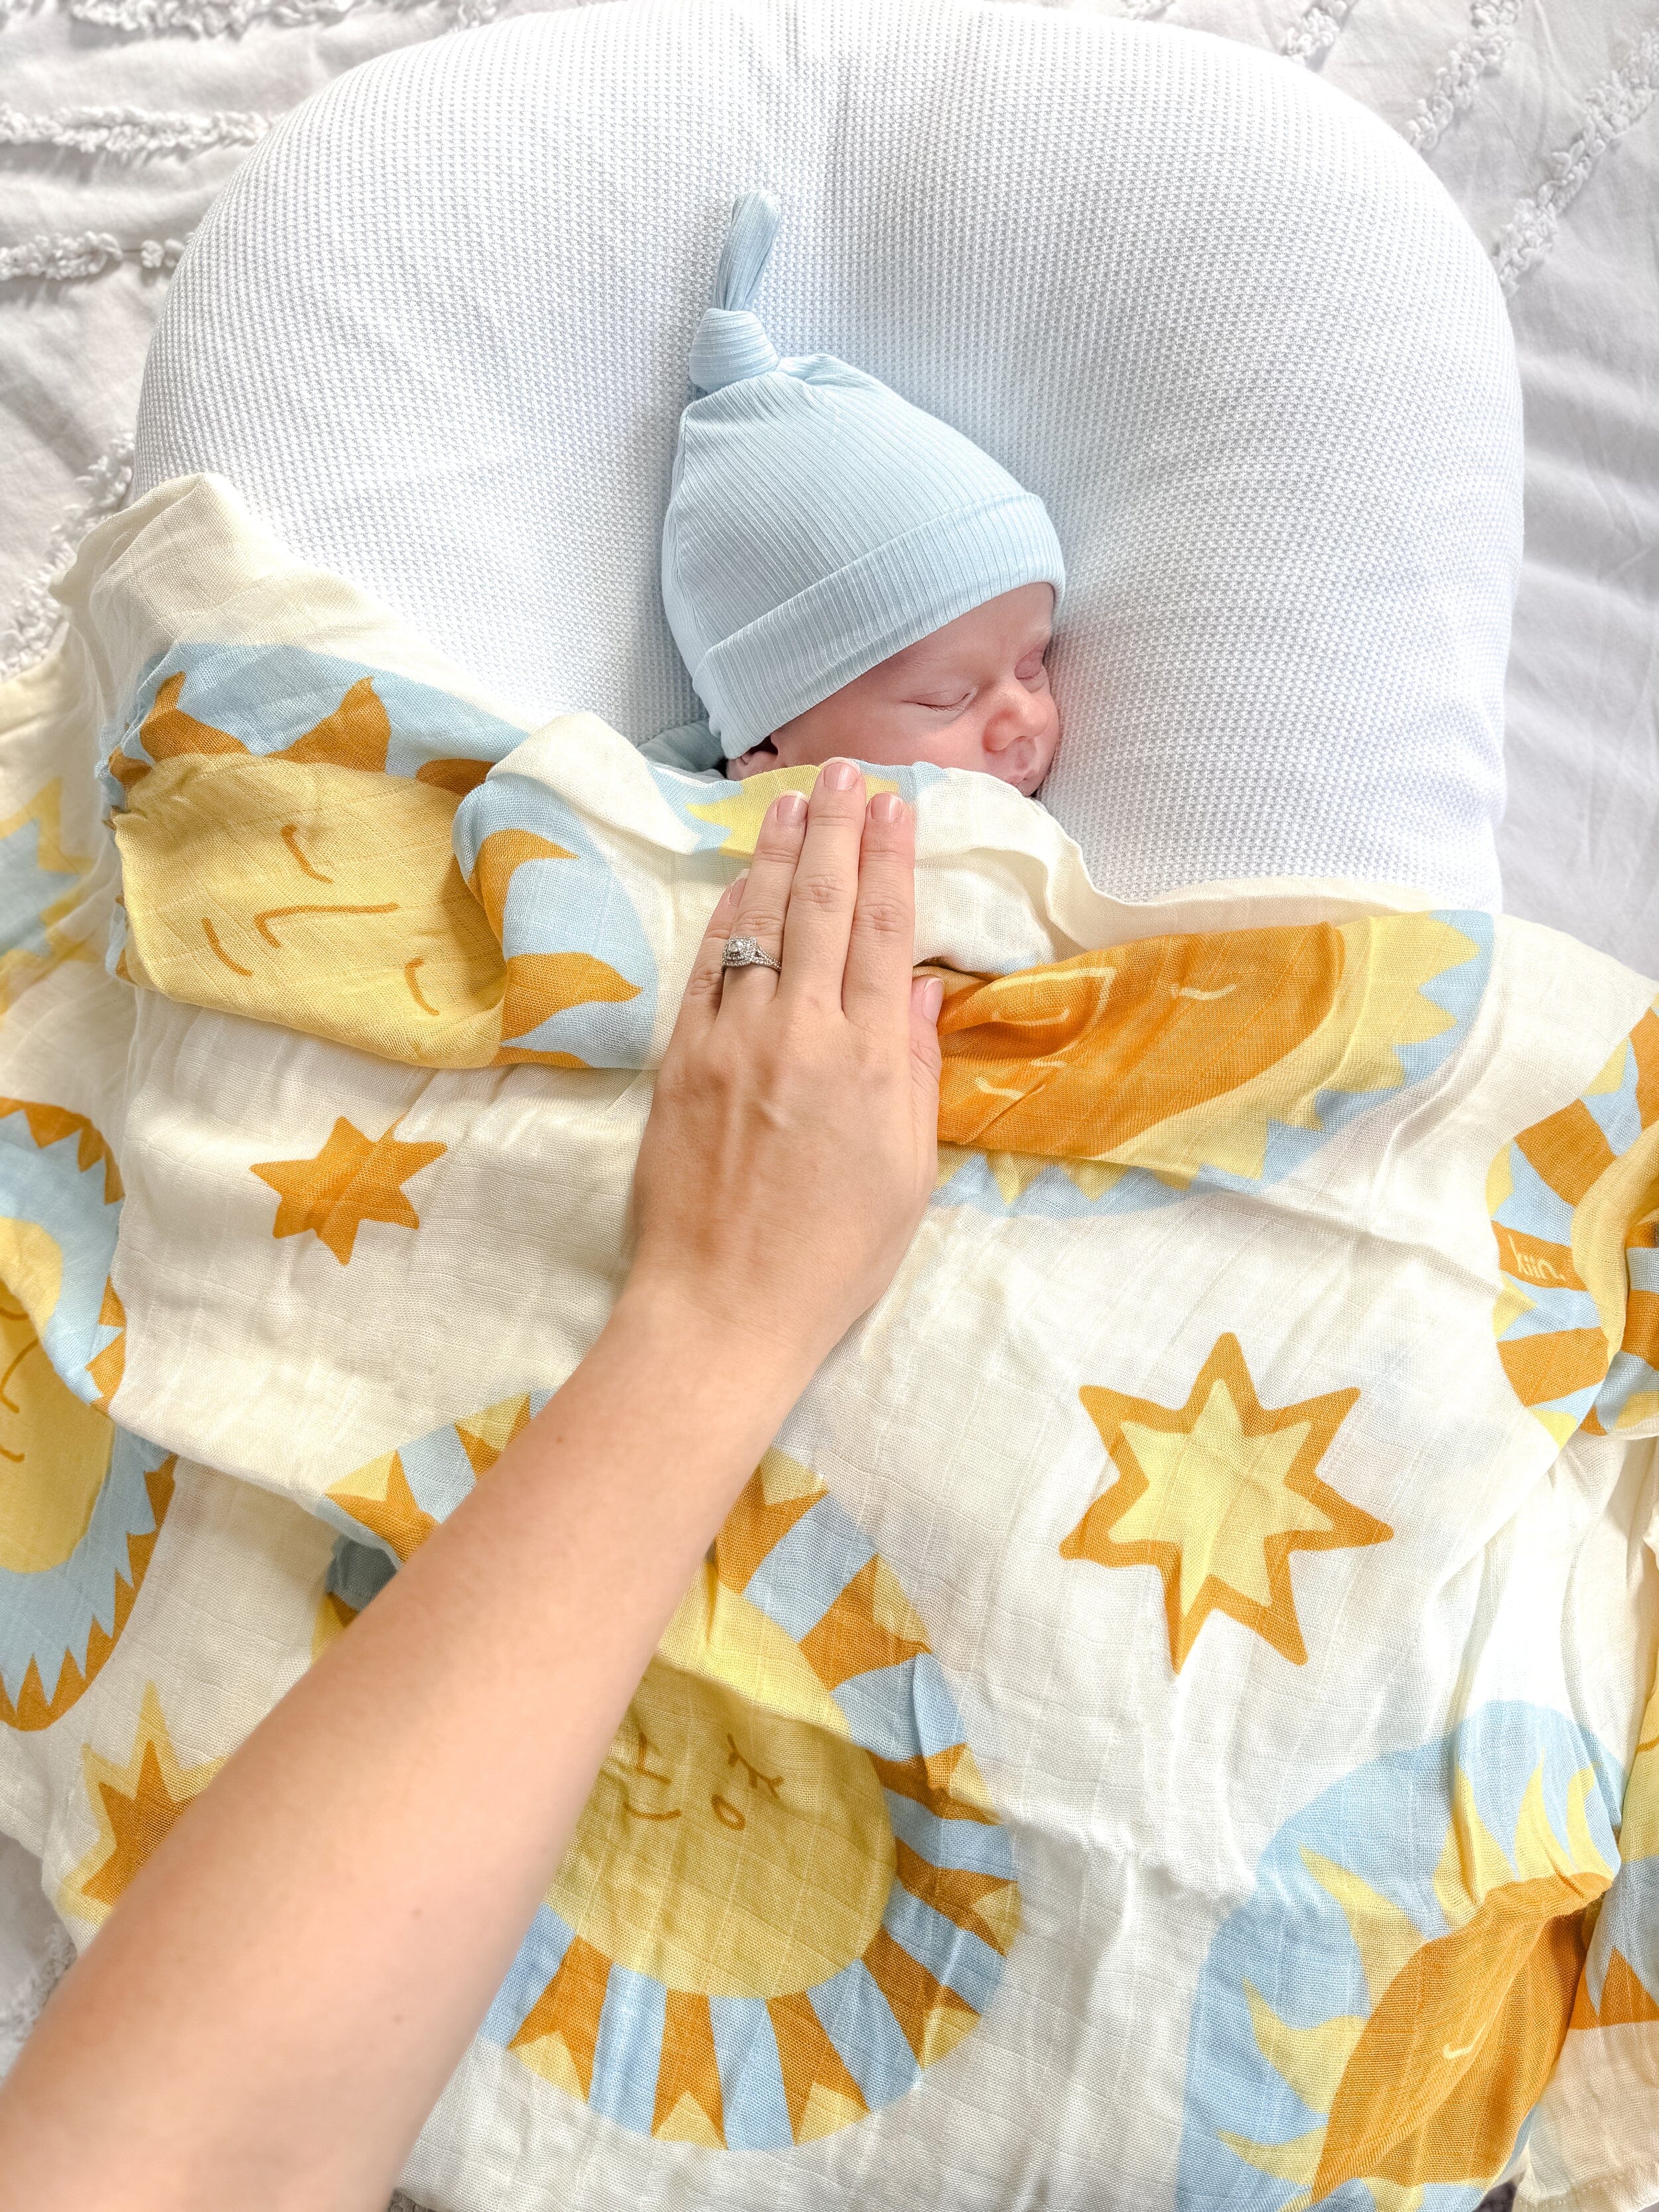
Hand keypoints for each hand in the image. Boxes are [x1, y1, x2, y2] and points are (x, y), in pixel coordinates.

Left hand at [626, 759, 942, 1380]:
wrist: (723, 1309)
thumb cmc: (832, 1259)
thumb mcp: (908, 1176)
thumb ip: (917, 1077)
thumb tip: (923, 996)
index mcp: (872, 1063)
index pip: (887, 933)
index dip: (893, 860)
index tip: (898, 805)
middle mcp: (804, 1034)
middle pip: (825, 907)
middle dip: (840, 830)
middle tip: (849, 771)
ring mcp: (734, 1041)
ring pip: (762, 923)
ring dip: (781, 853)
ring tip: (796, 797)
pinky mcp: (681, 1061)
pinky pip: (708, 967)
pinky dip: (729, 916)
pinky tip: (744, 880)